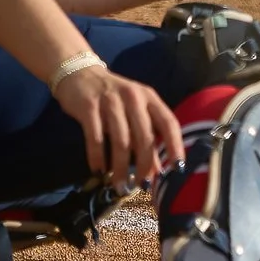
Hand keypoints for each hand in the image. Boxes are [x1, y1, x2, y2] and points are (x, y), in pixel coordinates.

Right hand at [53, 63, 183, 188]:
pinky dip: (97, 157)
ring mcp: (110, 101)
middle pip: (144, 136)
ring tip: (119, 185)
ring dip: (121, 167)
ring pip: (121, 141)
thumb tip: (158, 171)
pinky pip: (95, 138)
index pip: (168, 122)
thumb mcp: (135, 111)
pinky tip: (98, 171)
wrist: (81, 75)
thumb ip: (147, 136)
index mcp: (149, 98)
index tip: (178, 168)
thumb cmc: (114, 98)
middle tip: (140, 186)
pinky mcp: (89, 107)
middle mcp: (133, 98)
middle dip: (144, 165)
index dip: (175, 145)